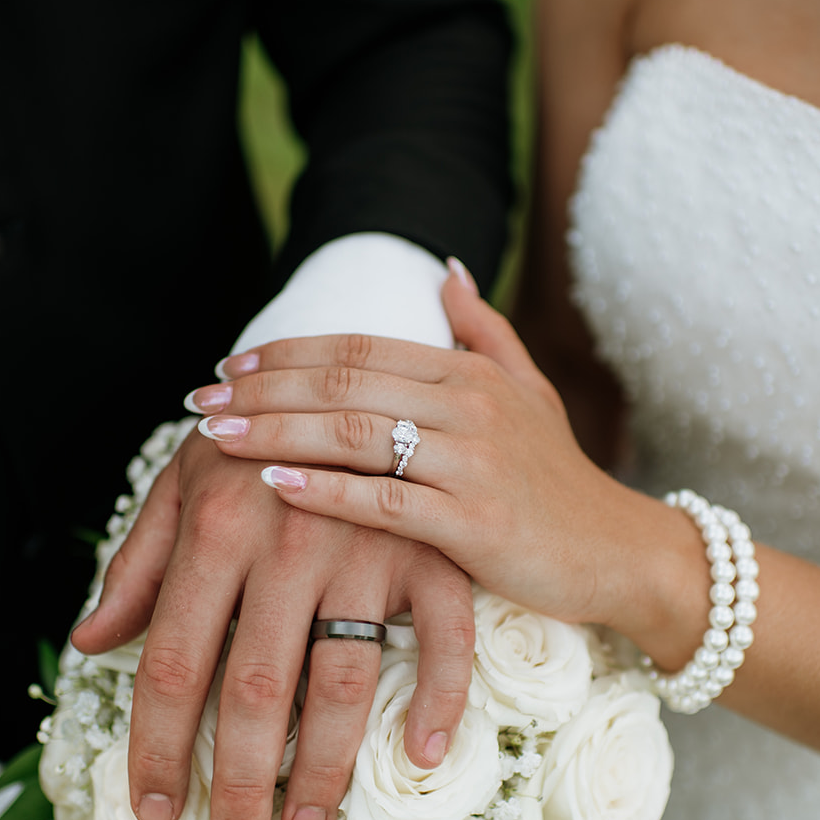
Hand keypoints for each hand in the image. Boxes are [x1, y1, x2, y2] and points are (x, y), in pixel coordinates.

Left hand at [71, 423, 474, 819]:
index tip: (152, 812)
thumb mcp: (187, 480)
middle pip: (251, 686)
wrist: (369, 365)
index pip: (170, 659)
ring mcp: (368, 545)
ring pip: (341, 679)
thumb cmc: (260, 435)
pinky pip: (445, 637)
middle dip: (237, 780)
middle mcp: (288, 536)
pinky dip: (439, 700)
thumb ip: (139, 561)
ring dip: (325, 766)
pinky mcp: (434, 550)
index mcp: (215, 522)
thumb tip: (91, 641)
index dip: (156, 747)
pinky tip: (420, 760)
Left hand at [177, 262, 652, 630]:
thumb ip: (483, 330)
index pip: (358, 348)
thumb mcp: (529, 392)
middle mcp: (470, 405)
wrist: (619, 552)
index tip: (229, 365)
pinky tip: (273, 484)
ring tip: (216, 435)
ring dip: (274, 431)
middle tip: (200, 399)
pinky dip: (324, 490)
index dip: (287, 353)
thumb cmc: (560, 478)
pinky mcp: (474, 523)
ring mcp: (473, 463)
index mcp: (470, 371)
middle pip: (343, 384)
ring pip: (354, 434)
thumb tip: (444, 268)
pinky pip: (384, 500)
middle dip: (262, 389)